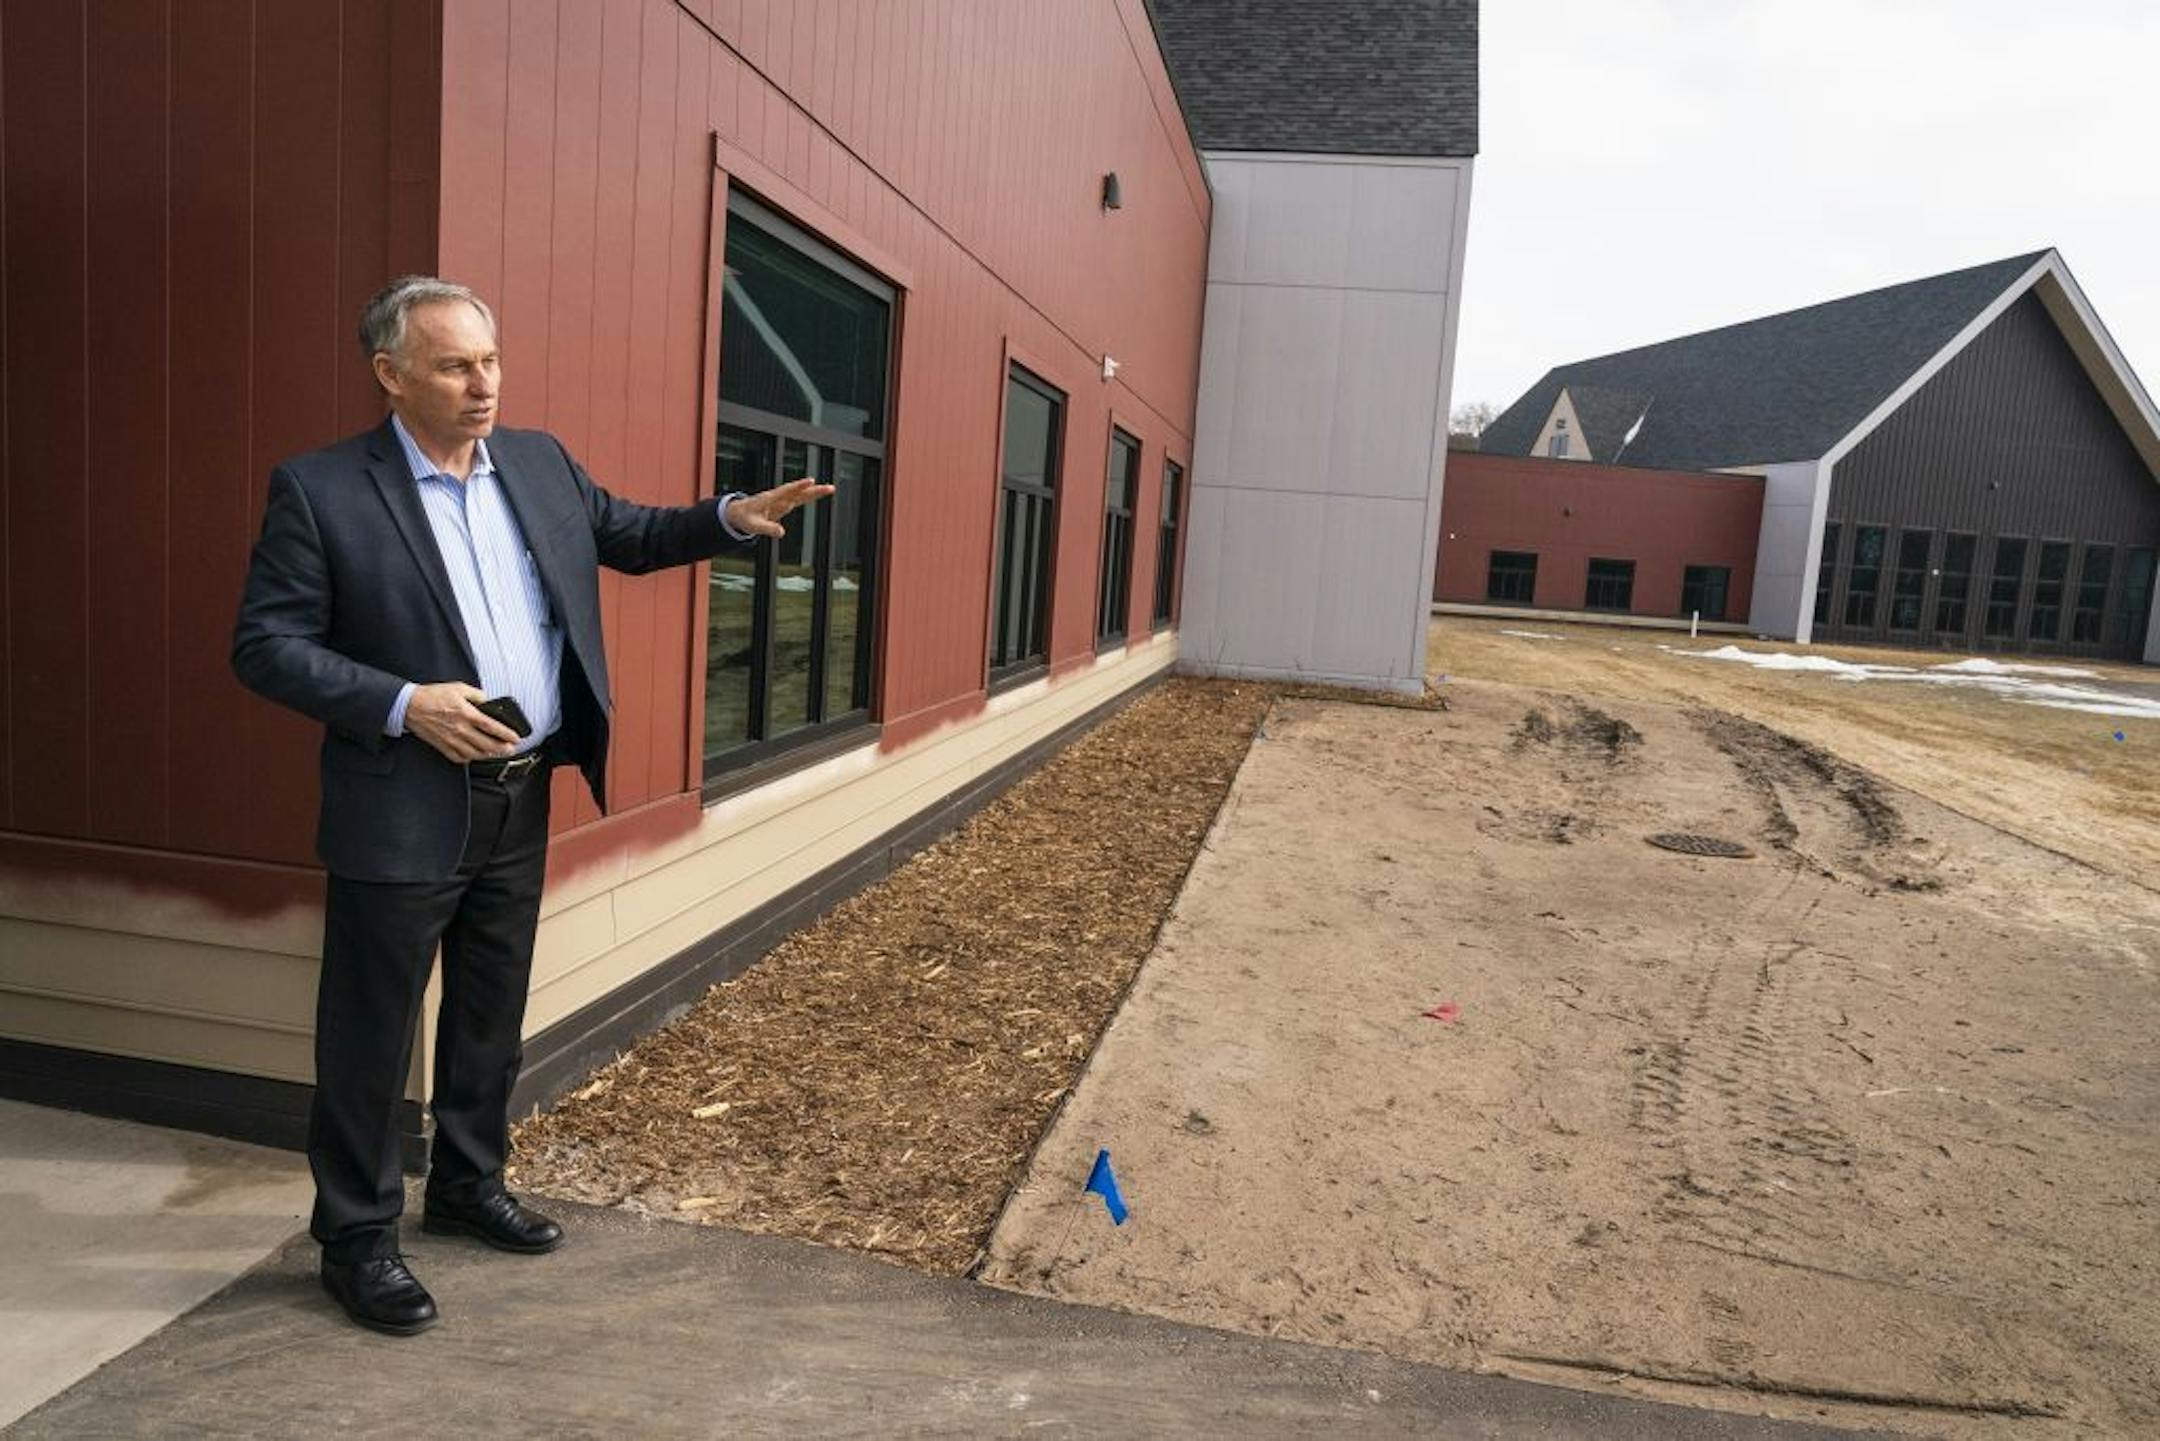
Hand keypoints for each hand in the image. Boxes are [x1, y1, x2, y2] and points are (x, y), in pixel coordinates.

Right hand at [405, 682, 521, 762]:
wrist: (409, 706)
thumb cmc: (433, 696)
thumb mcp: (458, 688)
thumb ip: (477, 695)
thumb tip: (488, 701)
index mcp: (466, 713)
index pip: (492, 727)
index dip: (506, 734)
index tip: (516, 738)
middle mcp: (460, 729)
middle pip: (487, 744)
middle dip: (502, 749)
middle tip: (510, 749)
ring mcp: (451, 740)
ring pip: (475, 754)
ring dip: (488, 755)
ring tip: (496, 752)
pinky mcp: (442, 746)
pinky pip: (460, 758)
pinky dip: (470, 758)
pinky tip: (475, 754)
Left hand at [726, 477, 835, 537]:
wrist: (738, 512)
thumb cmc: (744, 518)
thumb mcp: (753, 526)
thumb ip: (767, 528)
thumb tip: (782, 533)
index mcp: (770, 499)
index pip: (787, 491)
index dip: (799, 486)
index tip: (811, 481)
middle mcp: (778, 498)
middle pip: (799, 492)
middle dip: (814, 490)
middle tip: (830, 488)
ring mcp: (782, 501)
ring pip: (801, 495)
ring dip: (815, 492)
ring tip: (830, 489)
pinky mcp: (783, 505)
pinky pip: (799, 499)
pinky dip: (808, 495)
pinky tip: (818, 492)